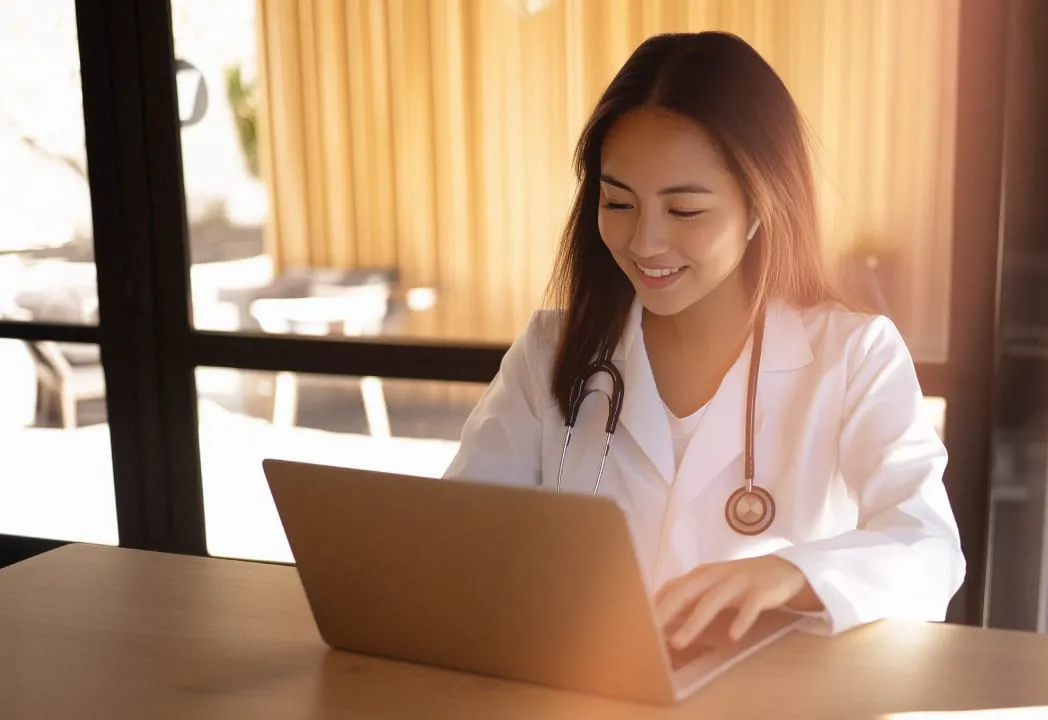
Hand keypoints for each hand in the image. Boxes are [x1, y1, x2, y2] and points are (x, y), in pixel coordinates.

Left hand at [654, 555, 821, 648]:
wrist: (781, 570)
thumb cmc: (737, 582)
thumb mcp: (710, 585)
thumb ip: (687, 597)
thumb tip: (658, 617)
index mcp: (700, 574)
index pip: (671, 588)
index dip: (654, 605)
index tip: (635, 624)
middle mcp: (715, 575)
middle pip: (686, 592)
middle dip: (665, 613)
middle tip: (648, 633)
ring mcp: (738, 582)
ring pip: (712, 601)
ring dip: (693, 622)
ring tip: (678, 643)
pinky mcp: (760, 591)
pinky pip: (749, 607)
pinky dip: (740, 620)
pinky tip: (732, 636)